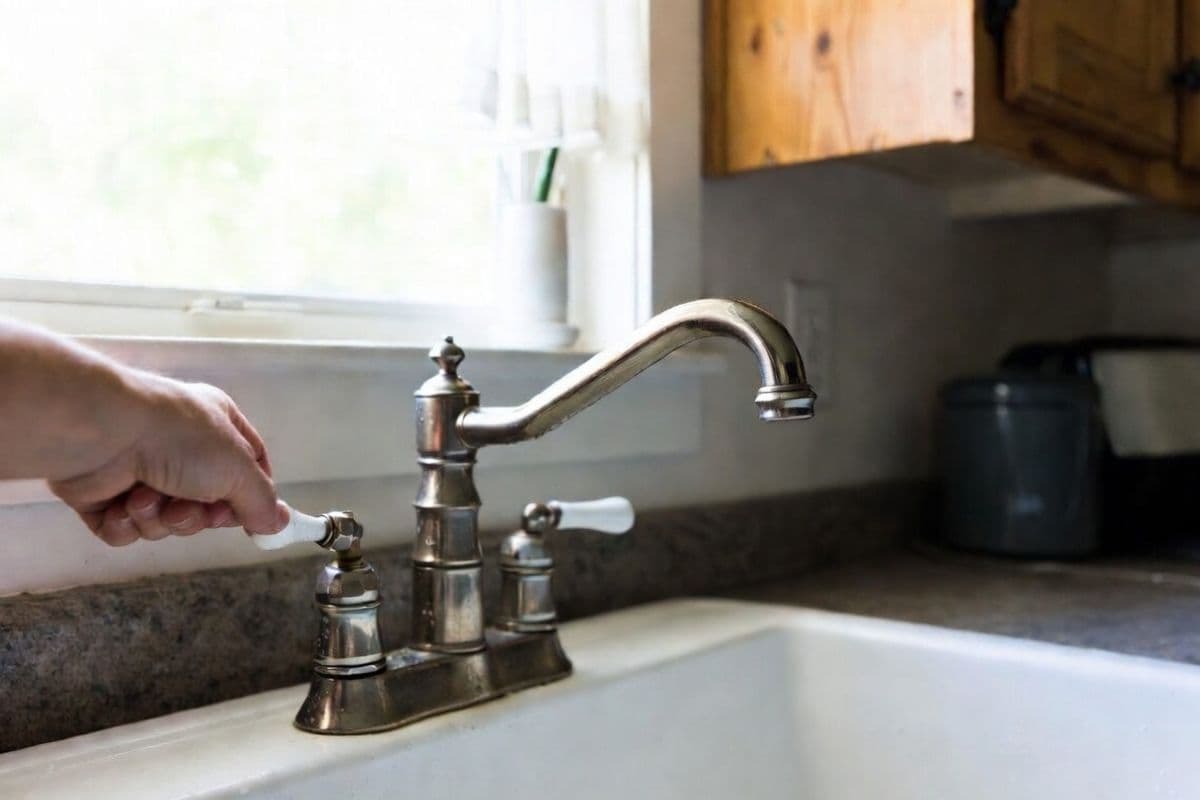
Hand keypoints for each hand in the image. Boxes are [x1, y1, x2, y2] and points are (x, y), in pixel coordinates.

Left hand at [48, 373, 286, 545]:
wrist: (100, 433)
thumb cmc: (176, 437)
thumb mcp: (237, 468)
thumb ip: (260, 501)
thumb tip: (276, 523)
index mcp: (217, 428)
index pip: (248, 469)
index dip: (251, 498)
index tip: (255, 522)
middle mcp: (181, 448)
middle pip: (206, 505)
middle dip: (196, 516)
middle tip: (186, 508)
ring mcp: (141, 472)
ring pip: (167, 521)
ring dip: (160, 519)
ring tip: (146, 498)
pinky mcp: (105, 496)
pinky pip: (128, 529)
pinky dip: (128, 525)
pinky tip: (122, 505)